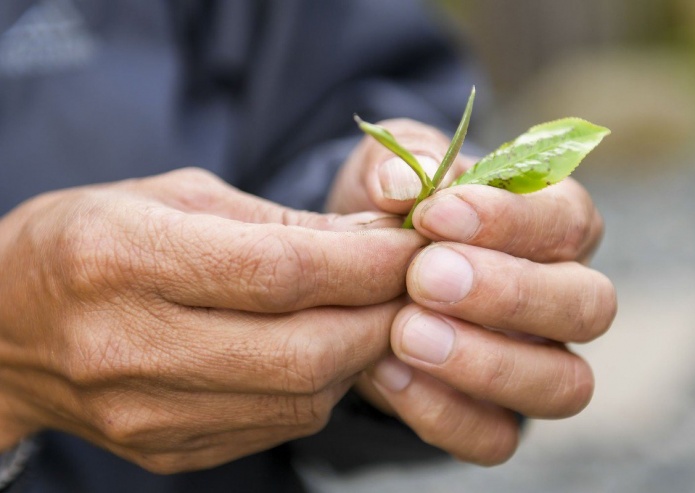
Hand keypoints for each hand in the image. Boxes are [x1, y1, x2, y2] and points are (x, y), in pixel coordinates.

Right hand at [0, 168, 426, 472]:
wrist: (7, 327)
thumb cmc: (93, 240)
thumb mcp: (176, 198)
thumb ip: (278, 223)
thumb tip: (375, 242)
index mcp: (125, 259)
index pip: (279, 272)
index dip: (365, 263)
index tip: (414, 247)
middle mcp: (130, 347)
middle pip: (302, 351)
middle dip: (379, 317)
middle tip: (412, 285)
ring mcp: (146, 415)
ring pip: (300, 400)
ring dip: (358, 355)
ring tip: (371, 313)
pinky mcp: (166, 451)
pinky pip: (276, 427)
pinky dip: (319, 387)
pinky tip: (323, 350)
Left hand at [328, 119, 616, 464]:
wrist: (363, 278)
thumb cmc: (394, 214)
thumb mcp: (391, 173)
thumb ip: (401, 164)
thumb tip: (402, 181)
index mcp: (552, 226)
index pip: (567, 221)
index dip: (508, 219)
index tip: (434, 213)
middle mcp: (561, 298)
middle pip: (587, 306)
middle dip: (509, 294)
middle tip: (426, 278)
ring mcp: (536, 365)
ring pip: (563, 384)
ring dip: (487, 363)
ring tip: (405, 333)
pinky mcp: (493, 416)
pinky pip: (497, 438)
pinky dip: (446, 413)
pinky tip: (389, 374)